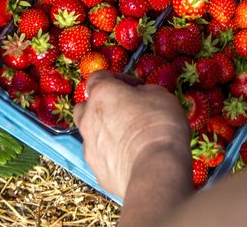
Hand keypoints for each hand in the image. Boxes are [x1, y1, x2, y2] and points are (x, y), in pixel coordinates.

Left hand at [74, 71, 190, 198]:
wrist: (155, 170)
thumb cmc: (159, 126)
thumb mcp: (161, 95)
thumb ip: (144, 91)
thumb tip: (140, 96)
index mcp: (102, 94)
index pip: (99, 77)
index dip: (118, 79)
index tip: (135, 87)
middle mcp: (88, 118)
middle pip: (85, 106)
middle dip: (101, 106)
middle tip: (125, 111)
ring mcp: (90, 146)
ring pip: (90, 134)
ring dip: (105, 132)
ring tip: (128, 137)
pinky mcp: (97, 170)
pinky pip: (100, 157)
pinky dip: (111, 154)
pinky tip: (130, 157)